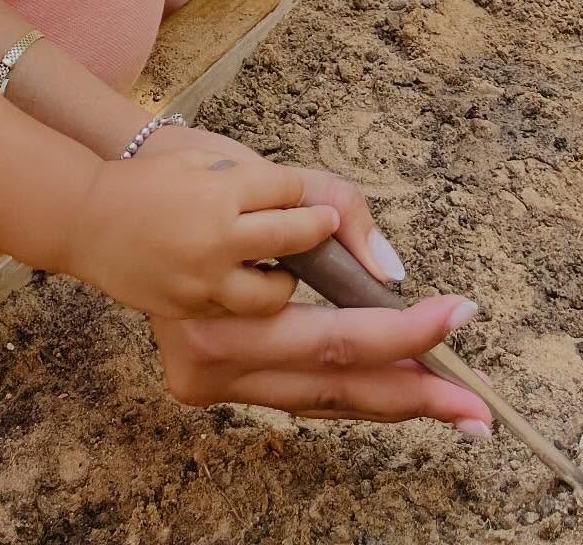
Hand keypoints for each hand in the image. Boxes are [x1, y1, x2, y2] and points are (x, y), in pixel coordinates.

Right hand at [61, 146, 337, 320]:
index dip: (305, 196)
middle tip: (324, 229)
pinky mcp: (189, 307)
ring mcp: (203, 279)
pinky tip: (247, 286)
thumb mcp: (199, 161)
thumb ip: (248, 178)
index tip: (321, 204)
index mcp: (220, 191)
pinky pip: (236, 312)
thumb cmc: (145, 180)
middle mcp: (217, 237)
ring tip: (284, 270)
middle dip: (316, 232)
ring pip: (273, 294)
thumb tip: (299, 200)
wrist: (87, 217)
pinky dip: (248, 301)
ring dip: (286, 281)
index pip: (289, 191)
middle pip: (293, 238)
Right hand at [130, 130, 490, 432]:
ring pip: (317, 400)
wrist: (104, 210)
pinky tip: (394, 388)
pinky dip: (346, 388)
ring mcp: (208, 381)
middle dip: (412, 393)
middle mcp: (211, 361)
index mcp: (221, 313)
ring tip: (452, 406)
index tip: (460, 315)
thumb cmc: (187, 180)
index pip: (336, 334)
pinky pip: (295, 393)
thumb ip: (336, 210)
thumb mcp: (264, 175)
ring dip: (387, 400)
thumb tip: (391, 269)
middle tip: (478, 409)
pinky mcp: (211, 386)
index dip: (405, 331)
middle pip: (333, 385)